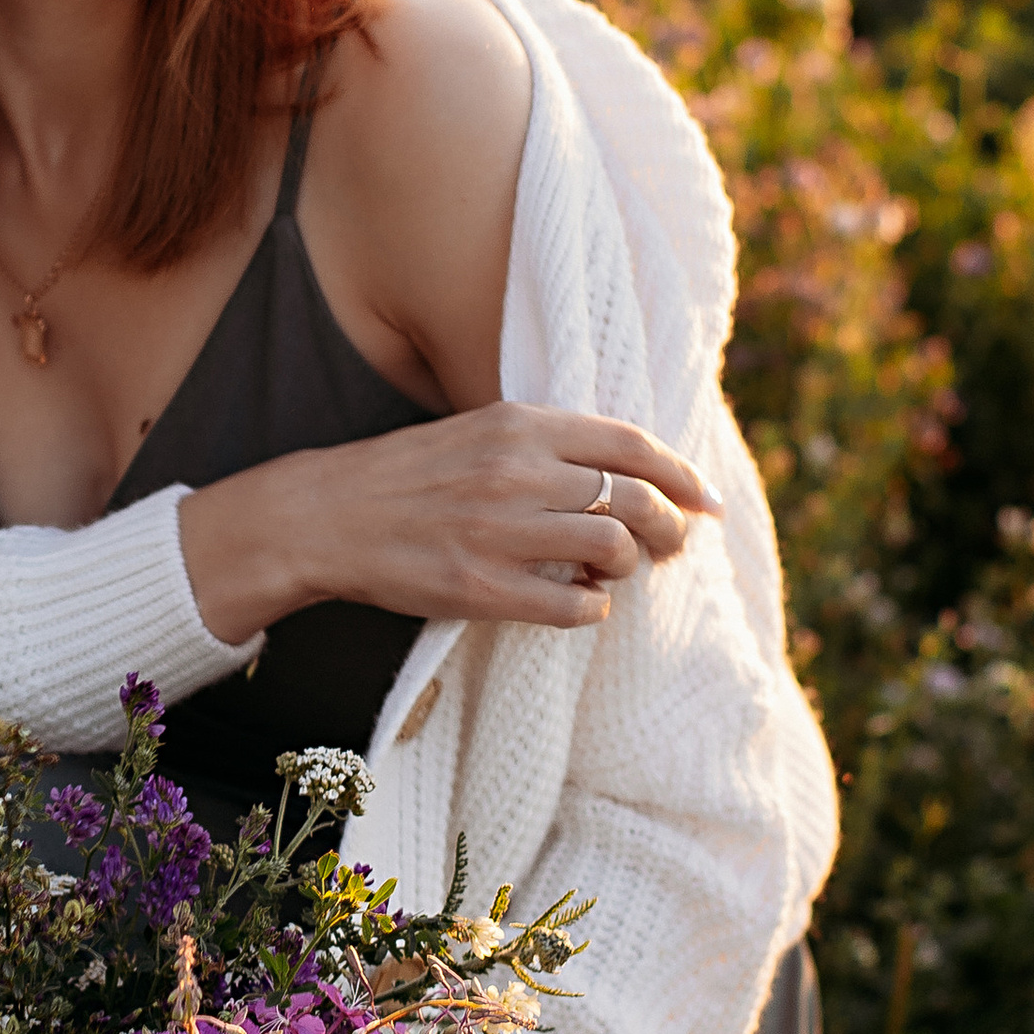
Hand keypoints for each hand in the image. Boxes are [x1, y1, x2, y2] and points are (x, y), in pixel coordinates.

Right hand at [179, 400, 717, 645]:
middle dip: (670, 529)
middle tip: (671, 547)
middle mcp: (515, 472)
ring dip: (630, 567)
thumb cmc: (409, 476)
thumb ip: (547, 443)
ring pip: (614, 549)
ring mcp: (499, 531)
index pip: (630, 442)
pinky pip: (576, 606)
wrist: (326, 516)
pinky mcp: (480, 587)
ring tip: (615, 573)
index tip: (707, 500)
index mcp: (518, 424)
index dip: (682, 474)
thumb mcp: (478, 433)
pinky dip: (594, 609)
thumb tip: (630, 469)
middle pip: (635, 498)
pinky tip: (581, 603)